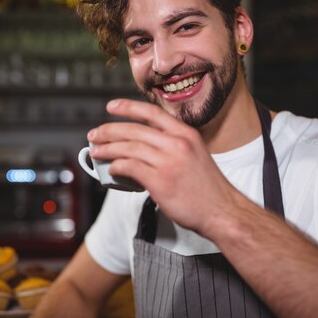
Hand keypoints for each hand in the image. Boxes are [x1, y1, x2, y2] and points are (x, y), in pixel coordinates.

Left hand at [87, 98, 236, 235]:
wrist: (223, 211)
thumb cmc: (208, 187)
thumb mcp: (195, 154)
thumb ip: (172, 145)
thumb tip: (143, 145)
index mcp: (185, 134)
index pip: (152, 113)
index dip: (128, 107)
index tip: (111, 106)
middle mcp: (177, 144)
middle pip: (134, 130)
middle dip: (109, 131)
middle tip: (95, 134)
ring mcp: (168, 162)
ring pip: (128, 148)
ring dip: (107, 149)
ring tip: (96, 152)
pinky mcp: (160, 181)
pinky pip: (129, 167)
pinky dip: (116, 167)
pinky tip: (112, 169)